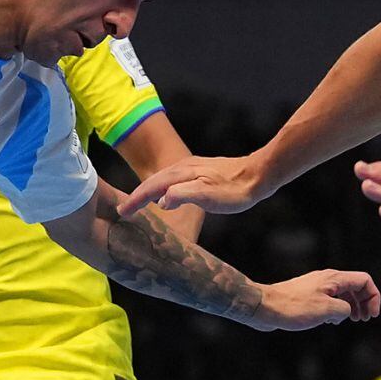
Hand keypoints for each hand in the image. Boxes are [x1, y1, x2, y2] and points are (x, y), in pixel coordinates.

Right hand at [119, 154, 269, 217]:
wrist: (258, 175)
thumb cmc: (234, 190)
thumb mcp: (207, 196)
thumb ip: (182, 195)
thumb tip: (161, 200)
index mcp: (181, 173)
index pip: (151, 187)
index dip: (135, 200)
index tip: (122, 212)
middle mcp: (183, 167)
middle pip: (153, 180)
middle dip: (137, 195)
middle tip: (123, 210)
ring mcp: (192, 168)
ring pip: (162, 178)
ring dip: (148, 190)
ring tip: (138, 203)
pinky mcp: (200, 172)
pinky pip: (173, 179)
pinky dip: (161, 187)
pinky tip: (166, 195)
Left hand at [252, 270, 380, 331]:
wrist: (265, 307)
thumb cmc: (293, 307)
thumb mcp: (326, 310)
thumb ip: (344, 309)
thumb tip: (344, 312)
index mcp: (334, 279)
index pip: (364, 281)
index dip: (373, 297)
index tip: (372, 315)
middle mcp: (327, 280)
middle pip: (355, 286)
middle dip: (364, 302)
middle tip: (364, 319)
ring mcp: (317, 287)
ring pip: (342, 293)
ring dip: (351, 306)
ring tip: (351, 320)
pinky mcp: (308, 296)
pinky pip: (329, 300)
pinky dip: (336, 309)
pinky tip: (332, 321)